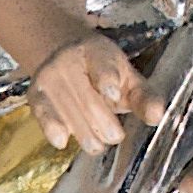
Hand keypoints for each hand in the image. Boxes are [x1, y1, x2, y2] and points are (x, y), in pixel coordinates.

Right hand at [24, 36, 157, 153]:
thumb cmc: (103, 71)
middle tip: (115, 136)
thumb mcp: (126, 77)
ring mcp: (50, 76)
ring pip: (70, 113)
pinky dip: (53, 128)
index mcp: (97, 50)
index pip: (102, 65)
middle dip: (105, 125)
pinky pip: (43, 114)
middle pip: (89, 100)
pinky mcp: (35, 94)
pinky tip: (62, 140)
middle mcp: (69, 60)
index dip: (107, 80)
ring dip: (86, 134)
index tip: (114, 95)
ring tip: (98, 142)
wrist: (62, 52)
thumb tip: (157, 115)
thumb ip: (143, 96)